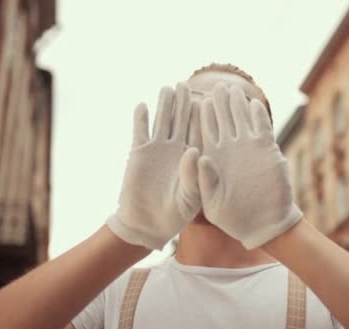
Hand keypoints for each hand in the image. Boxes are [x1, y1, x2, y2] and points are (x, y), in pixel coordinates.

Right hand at [106, 83, 200, 249]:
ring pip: (161, 121)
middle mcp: (176, 149)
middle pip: (181, 120)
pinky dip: (141, 120)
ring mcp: (157, 149)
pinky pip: (140, 132)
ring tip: (166, 88)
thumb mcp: (190, 198)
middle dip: (183, 103)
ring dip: (163, 105)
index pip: (200, 130)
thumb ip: (192, 176)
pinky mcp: (139, 154)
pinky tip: (142, 106)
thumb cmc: (175, 214)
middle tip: (185, 85)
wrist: (148, 223)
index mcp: (193, 157)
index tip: (209, 97)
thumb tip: (194, 150)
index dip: (203, 114)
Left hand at [197, 83, 301, 248]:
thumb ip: (204, 181)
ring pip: (241, 118)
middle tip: (215, 86)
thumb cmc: (232, 218)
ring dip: (237, 104)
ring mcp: (248, 147)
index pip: (204, 130)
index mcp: (211, 158)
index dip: (200, 115)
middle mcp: (229, 149)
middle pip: (222, 118)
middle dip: (219, 102)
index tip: (194, 99)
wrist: (262, 225)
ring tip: (232, 89)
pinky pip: (262, 128)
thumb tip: (200, 156)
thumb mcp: (211, 203)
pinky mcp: (267, 150)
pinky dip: (259, 116)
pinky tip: (253, 104)